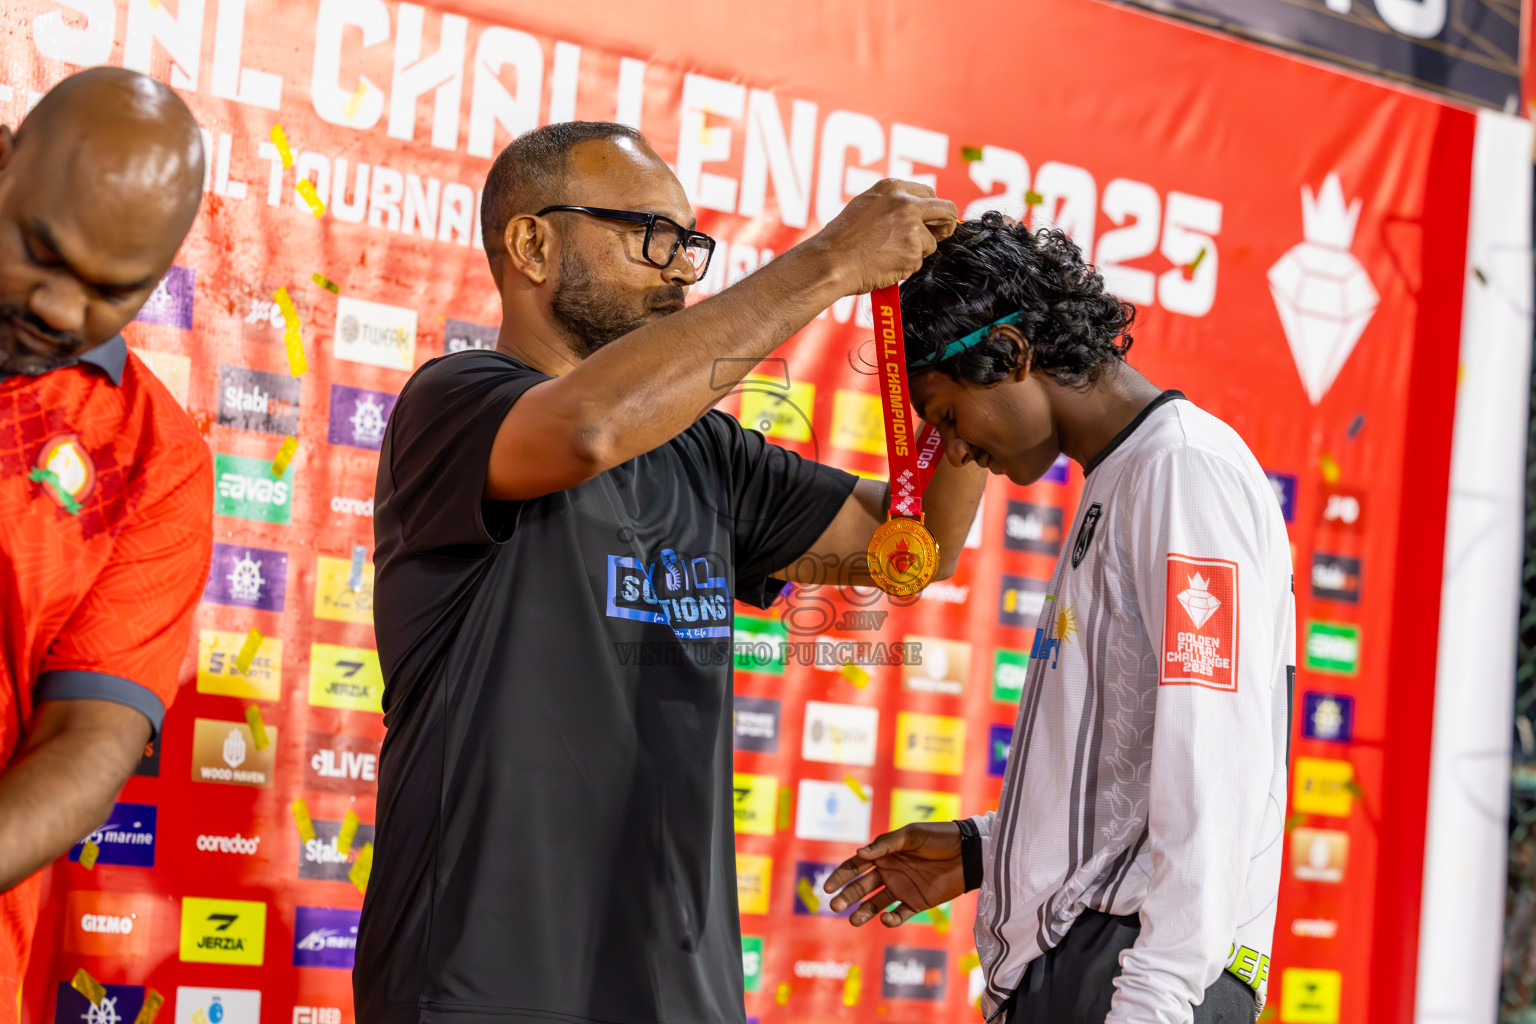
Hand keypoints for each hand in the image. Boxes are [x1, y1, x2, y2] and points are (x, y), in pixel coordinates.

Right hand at [812, 179, 957, 294]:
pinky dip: (905, 268)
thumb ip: (892, 205)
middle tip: (939, 235)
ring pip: (930, 243)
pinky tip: (885, 265)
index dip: (932, 210)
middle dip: (945, 225)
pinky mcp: (913, 250)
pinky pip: (918, 263)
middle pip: (946, 209)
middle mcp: (905, 202)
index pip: (929, 192)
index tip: (932, 220)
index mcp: (892, 188)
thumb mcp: (866, 206)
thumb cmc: (842, 239)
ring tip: (887, 256)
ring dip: (915, 253)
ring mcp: (912, 227)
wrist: (831, 261)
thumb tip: (916, 213)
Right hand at [822, 821, 965, 926]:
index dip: (841, 876)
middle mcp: (889, 872)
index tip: (828, 887)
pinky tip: (886, 919)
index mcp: (884, 854)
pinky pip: (899, 914)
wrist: (967, 852)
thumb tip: (859, 854)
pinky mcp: (917, 903)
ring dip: (864, 912)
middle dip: (847, 896)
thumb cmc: (938, 837)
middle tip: (835, 906)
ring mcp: (902, 889)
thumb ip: (885, 845)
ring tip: (854, 921)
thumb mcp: (911, 835)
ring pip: (876, 904)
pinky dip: (891, 920)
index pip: (856, 867)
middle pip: (861, 887)